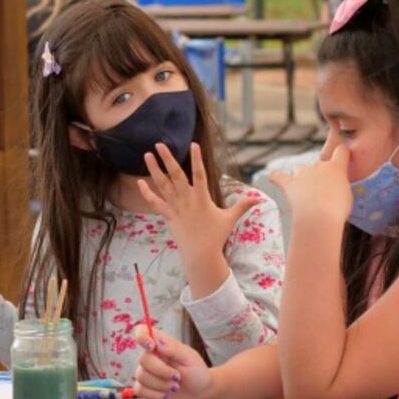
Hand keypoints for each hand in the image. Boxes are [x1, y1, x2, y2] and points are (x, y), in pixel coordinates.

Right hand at [133, 326, 213, 398]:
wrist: (199, 395)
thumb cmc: (196, 373)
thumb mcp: (190, 358)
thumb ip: (173, 349)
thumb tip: (156, 342)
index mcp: (161, 344)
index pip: (142, 332)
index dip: (142, 336)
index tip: (151, 346)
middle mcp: (151, 357)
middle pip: (143, 359)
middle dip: (161, 370)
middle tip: (177, 377)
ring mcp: (146, 373)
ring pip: (141, 376)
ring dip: (161, 384)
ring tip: (175, 387)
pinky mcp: (144, 389)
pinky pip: (140, 390)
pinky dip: (155, 395)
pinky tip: (167, 396)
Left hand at [138, 142, 257, 293]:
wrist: (200, 254)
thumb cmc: (216, 236)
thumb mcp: (230, 219)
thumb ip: (243, 205)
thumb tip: (260, 199)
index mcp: (202, 198)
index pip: (200, 174)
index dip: (197, 159)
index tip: (193, 144)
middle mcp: (187, 199)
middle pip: (175, 175)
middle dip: (167, 158)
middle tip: (160, 144)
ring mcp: (175, 207)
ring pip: (162, 185)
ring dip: (154, 169)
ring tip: (147, 155)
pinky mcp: (167, 215)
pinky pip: (155, 202)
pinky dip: (147, 193)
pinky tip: (139, 182)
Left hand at [270, 144, 352, 225]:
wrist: (319, 219)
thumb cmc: (336, 211)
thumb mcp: (347, 196)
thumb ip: (340, 185)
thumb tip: (333, 187)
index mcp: (336, 168)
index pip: (340, 151)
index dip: (341, 153)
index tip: (341, 157)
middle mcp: (318, 166)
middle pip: (318, 163)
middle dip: (320, 173)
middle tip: (323, 190)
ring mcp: (302, 174)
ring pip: (300, 168)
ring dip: (302, 176)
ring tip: (305, 191)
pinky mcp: (288, 184)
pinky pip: (277, 175)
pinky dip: (276, 176)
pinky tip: (274, 177)